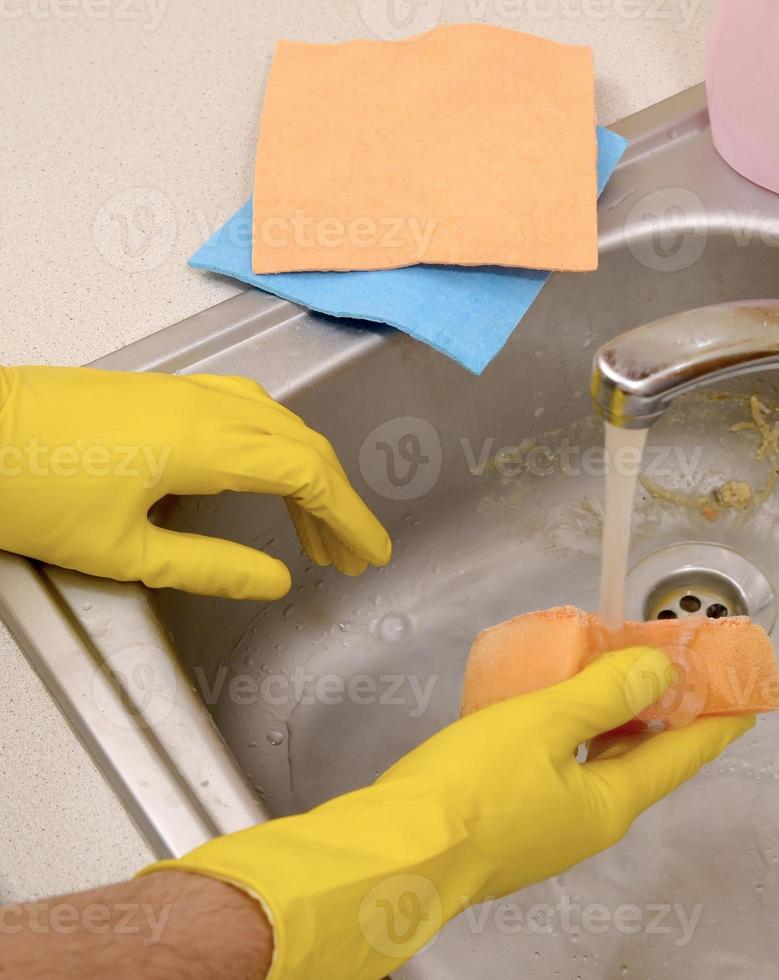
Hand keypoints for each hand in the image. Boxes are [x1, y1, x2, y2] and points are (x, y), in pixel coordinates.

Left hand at [0, 365, 390, 598]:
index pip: (309, 476)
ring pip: (277, 422)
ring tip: (310, 526)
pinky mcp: (159, 389)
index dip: (349, 518)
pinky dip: (275, 444)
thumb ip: (209, 566)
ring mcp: (182, 390)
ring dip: (308, 471)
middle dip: (336, 502)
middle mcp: (205, 405)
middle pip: (303, 446)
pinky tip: (262, 474)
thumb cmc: (30, 493)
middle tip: (347, 553)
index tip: (369, 553)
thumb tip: (274, 582)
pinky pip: (246, 407)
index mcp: (207, 444)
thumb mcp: (124, 552)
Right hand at [142, 647, 754, 979]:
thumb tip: (659, 670)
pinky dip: (572, 736)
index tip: (745, 700)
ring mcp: (546, 829)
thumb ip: (603, 692)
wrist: (389, 852)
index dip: (715, 722)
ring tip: (618, 675)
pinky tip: (552, 708)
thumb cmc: (467, 792)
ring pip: (598, 764)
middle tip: (679, 673)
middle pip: (643, 760)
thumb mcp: (544, 723)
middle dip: (664, 715)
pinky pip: (560, 772)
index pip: (681, 756)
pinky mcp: (507, 825)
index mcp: (608, 804)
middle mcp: (585, 823)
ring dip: (616, 722)